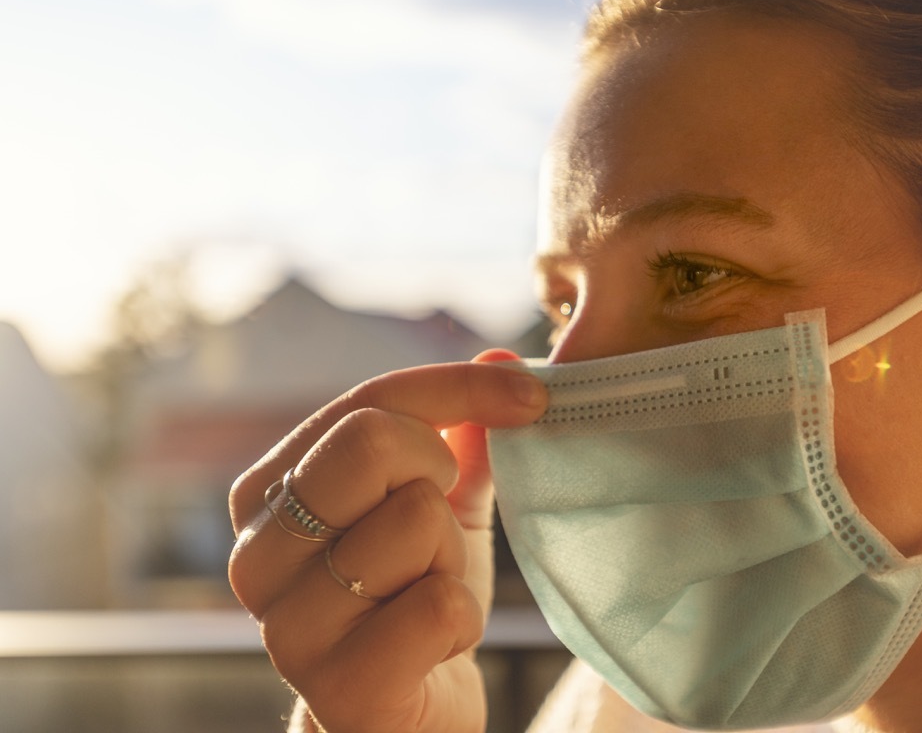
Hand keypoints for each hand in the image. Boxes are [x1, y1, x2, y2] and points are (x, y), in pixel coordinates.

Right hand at [228, 353, 546, 732]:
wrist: (403, 721)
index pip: (368, 402)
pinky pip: (439, 606)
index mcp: (269, 493)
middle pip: (370, 443)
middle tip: (442, 524)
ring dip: (452, 560)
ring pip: (415, 519)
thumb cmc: (412, 604)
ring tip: (430, 594)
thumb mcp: (437, 509)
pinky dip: (464, 620)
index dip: (459, 388)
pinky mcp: (336, 690)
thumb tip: (499, 358)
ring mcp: (287, 626)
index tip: (531, 395)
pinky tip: (437, 645)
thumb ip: (460, 435)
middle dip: (439, 475)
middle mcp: (257, 554)